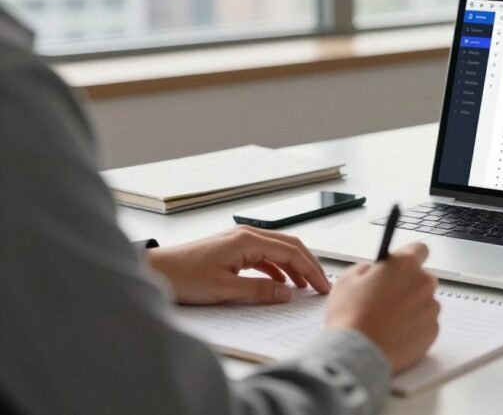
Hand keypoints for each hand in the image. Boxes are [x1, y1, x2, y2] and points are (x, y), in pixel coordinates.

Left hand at [148, 226, 330, 304]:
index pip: (291, 252)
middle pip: (289, 246)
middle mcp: (247, 235)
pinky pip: (264, 256)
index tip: (322, 287)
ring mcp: (240, 240)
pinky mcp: (233, 249)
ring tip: (305, 287)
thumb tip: (287, 293)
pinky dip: (277, 268)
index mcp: (248, 240)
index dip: (311, 270)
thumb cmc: (184, 276)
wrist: (155, 270)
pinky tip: (281, 283)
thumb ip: (259, 290)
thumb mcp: (224, 289)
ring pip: (278, 250)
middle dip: (308, 265)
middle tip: (321, 285)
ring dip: (294, 267)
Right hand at [326, 243, 439, 372]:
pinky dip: (414, 328)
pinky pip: (425, 324)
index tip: (400, 267)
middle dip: (406, 285)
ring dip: (410, 308)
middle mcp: (423, 283)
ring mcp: (431, 308)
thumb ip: (366, 268)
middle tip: (385, 299)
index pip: (419, 250)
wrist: (357, 354)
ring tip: (386, 322)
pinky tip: (394, 334)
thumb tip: (374, 271)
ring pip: (424, 303)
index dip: (407, 258)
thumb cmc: (350, 316)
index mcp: (405, 265)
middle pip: (421, 278)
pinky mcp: (433, 331)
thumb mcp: (347, 280)